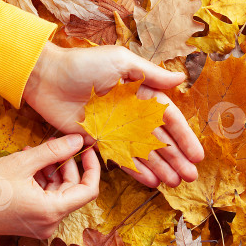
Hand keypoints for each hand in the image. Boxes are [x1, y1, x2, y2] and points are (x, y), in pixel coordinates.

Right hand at [0, 134, 99, 238]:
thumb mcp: (22, 163)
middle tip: (52, 145)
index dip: (92, 167)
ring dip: (50, 172)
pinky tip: (26, 166)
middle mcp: (49, 223)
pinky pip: (44, 200)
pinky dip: (40, 183)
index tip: (87, 149)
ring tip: (32, 154)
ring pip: (56, 194)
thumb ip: (54, 151)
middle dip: (65, 166)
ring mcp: (39, 225)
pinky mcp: (29, 223)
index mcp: (51, 211)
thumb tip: (78, 140)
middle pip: (71, 191)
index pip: (89, 191)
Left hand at [23, 42, 203, 188]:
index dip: (184, 137)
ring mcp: (115, 130)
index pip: (169, 118)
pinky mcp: (98, 142)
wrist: (48, 78)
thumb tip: (182, 77)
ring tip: (175, 183)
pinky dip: (135, 170)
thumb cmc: (84, 64)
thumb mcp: (121, 62)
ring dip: (160, 168)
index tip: (197, 155)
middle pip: (159, 140)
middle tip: (190, 177)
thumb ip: (151, 74)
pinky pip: (120, 159)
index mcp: (140, 94)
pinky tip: (151, 182)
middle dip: (176, 158)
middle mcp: (131, 114)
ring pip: (143, 153)